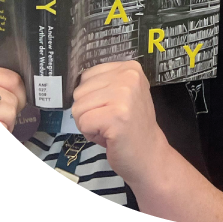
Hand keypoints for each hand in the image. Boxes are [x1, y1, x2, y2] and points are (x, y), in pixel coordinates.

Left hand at [71, 61, 168, 185]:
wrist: (149, 153)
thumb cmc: (131, 125)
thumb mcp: (122, 94)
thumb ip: (104, 83)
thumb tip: (73, 83)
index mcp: (130, 68)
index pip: (87, 76)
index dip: (91, 96)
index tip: (110, 107)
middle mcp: (128, 76)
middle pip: (80, 91)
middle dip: (88, 111)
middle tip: (108, 121)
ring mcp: (124, 95)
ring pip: (78, 107)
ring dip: (88, 123)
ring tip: (108, 128)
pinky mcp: (116, 116)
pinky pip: (83, 123)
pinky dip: (90, 134)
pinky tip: (108, 136)